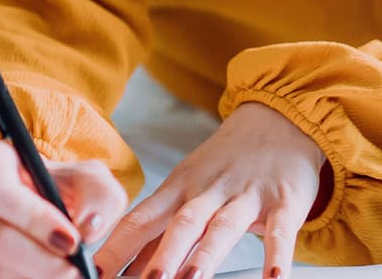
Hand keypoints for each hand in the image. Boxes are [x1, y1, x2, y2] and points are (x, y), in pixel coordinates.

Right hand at [0, 138, 129, 278]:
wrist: (36, 203)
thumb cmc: (55, 187)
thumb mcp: (86, 178)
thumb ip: (99, 195)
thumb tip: (89, 227)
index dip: (34, 220)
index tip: (71, 240)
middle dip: (42, 263)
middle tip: (74, 270)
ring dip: (31, 278)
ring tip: (62, 274)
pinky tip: (35, 278)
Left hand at [92, 103, 325, 278]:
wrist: (281, 119)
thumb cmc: (227, 163)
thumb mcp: (187, 188)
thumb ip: (157, 233)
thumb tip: (119, 270)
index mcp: (179, 188)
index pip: (140, 220)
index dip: (116, 247)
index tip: (97, 272)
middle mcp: (209, 191)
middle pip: (181, 223)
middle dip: (161, 256)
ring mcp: (247, 195)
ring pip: (223, 226)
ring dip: (207, 253)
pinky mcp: (284, 201)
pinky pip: (280, 231)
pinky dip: (276, 255)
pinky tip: (273, 277)